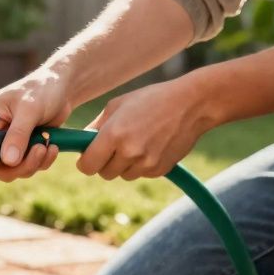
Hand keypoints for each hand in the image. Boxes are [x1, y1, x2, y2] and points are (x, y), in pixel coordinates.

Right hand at [0, 68, 74, 189]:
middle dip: (20, 165)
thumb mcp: (29, 110)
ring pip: (13, 170)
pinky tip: (51, 146)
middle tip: (39, 151)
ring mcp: (6, 143)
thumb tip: (8, 161)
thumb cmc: (41, 89)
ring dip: (34, 163)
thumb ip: (17, 135)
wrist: (61, 88)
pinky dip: (41, 161)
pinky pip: (27, 167)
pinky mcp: (21, 149)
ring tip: (48, 145)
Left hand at [77, 73, 219, 180]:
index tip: (88, 157)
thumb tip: (81, 143)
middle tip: (114, 146)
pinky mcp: (160, 170)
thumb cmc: (151, 99)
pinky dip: (142, 165)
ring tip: (137, 141)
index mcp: (114, 135)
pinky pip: (141, 174)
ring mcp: (146, 164)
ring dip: (124, 164)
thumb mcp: (117, 105)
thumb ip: (96, 127)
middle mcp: (129, 152)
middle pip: (104, 174)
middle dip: (104, 162)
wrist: (192, 104)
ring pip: (123, 175)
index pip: (87, 166)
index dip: (86, 162)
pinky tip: (151, 145)